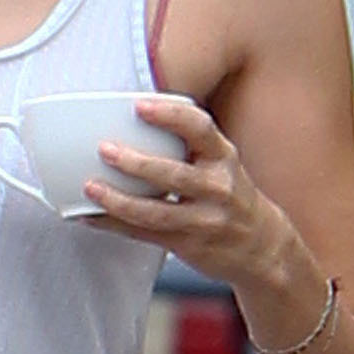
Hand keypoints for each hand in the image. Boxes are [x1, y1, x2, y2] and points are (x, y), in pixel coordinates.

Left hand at [84, 89, 287, 288]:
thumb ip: (190, 147)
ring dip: (117, 200)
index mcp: (223, 157)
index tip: (140, 106)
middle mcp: (217, 187)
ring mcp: (204, 219)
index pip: (200, 128)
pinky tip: (91, 216)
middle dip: (135, 163)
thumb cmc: (231, 198)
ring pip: (155, 211)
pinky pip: (144, 234)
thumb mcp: (222, 164)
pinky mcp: (188, 244)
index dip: (169, 115)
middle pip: (173, 174)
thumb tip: (134, 124)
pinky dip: (114, 224)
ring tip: (91, 187)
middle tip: (104, 149)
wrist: (261, 247)